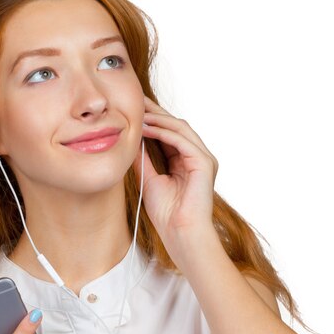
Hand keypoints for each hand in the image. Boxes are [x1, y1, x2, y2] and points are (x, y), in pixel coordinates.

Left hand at [132, 95, 218, 257]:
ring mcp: (203, 158)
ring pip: (180, 128)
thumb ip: (143, 160)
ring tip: (138, 113)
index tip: (133, 110)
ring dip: (158, 120)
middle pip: (176, 125)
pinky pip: (182, 140)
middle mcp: (197, 156)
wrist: (180, 233)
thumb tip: (131, 141)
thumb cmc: (167, 214)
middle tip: (136, 100)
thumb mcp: (148, 180)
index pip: (169, 133)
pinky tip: (146, 129)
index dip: (152, 120)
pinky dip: (163, 132)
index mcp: (186, 161)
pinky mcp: (203, 163)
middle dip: (156, 112)